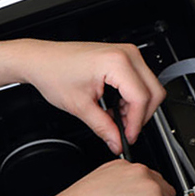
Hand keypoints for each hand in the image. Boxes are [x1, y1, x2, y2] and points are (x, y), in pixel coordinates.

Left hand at [7, 39, 165, 153]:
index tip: (127, 137)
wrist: (41, 60)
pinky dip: (131, 98)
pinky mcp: (123, 57)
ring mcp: (126, 54)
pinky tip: (114, 107)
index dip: (136, 123)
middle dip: (140, 116)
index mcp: (116, 63)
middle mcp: (126, 54)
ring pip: (149, 87)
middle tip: (123, 131)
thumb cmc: (53, 72)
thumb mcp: (79, 106)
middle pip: (153, 92)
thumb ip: (103, 127)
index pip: (141, 98)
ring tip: (114, 119)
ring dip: (135, 108)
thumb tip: (117, 142)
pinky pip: (139, 81)